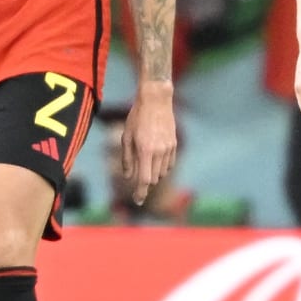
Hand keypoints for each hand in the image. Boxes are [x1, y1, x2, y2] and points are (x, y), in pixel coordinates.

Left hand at [120, 81, 177, 204]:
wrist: (156, 100)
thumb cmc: (137, 117)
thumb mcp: (126, 137)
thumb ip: (127, 158)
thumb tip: (128, 176)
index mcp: (145, 150)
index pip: (144, 180)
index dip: (140, 193)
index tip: (137, 201)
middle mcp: (159, 152)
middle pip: (153, 178)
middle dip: (145, 180)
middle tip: (137, 174)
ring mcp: (169, 148)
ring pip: (162, 173)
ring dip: (154, 173)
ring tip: (146, 160)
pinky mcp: (174, 144)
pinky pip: (169, 164)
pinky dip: (162, 167)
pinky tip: (155, 158)